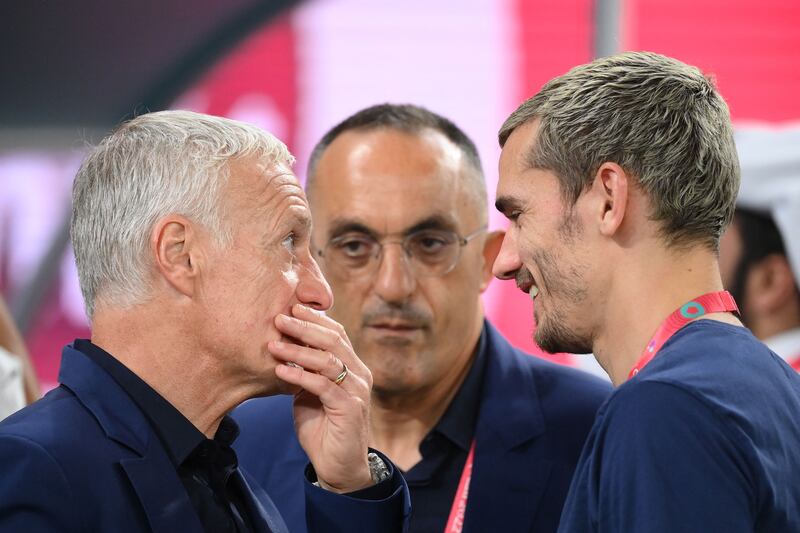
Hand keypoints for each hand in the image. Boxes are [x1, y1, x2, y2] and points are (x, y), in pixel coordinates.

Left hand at [271, 304, 373, 492]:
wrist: (339, 466)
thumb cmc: (324, 429)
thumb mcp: (311, 394)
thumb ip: (304, 372)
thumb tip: (283, 348)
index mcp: (352, 367)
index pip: (337, 333)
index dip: (315, 319)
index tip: (291, 308)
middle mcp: (359, 374)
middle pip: (333, 340)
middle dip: (304, 327)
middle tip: (280, 318)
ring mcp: (356, 391)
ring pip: (327, 360)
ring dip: (297, 350)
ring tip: (272, 345)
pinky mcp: (349, 408)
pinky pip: (322, 386)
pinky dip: (299, 376)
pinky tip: (280, 371)